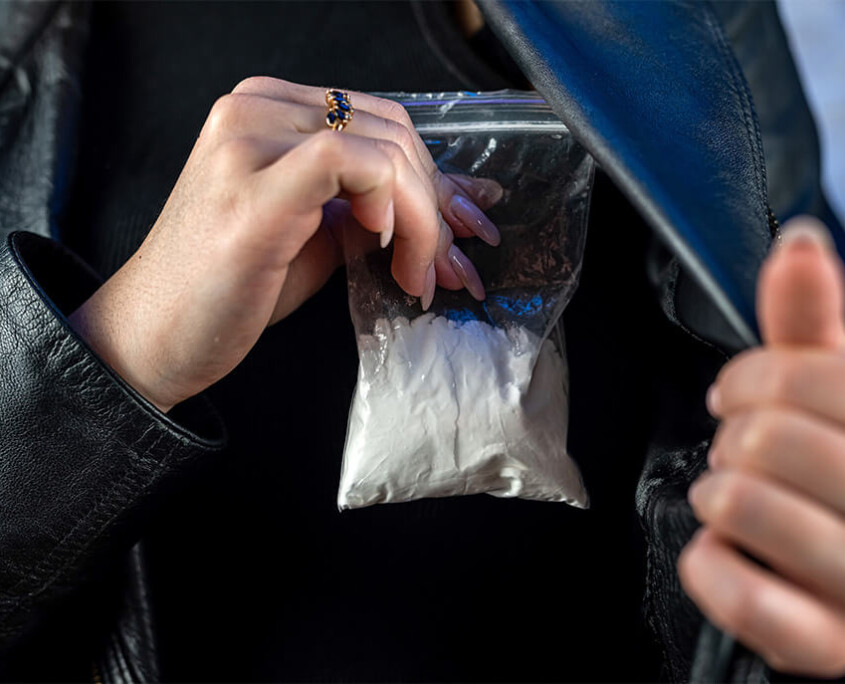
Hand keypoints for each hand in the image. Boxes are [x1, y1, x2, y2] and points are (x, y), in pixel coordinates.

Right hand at [69, 77, 501, 412]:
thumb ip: (371, 209)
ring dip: (424, 220)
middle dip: (440, 205)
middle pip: (393, 132)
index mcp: (267, 112)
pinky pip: (354, 164)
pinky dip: (393, 206)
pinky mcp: (255, 188)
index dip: (433, 179)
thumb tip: (445, 208)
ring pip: (385, 148)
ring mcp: (250, 142)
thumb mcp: (315, 237)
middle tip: (452, 266)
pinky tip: (386, 247)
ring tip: (421, 277)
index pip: (380, 125)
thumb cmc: (227, 291)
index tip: (461, 232)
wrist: (154, 337)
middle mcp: (255, 110)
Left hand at [679, 216, 844, 676]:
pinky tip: (733, 556)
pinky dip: (711, 568)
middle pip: (765, 438)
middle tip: (741, 450)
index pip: (806, 376)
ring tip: (735, 501)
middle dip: (730, 437)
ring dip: (715, 497)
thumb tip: (800, 243)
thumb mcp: (842, 394)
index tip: (738, 392)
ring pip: (742, 506)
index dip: (747, 377)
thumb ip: (814, 327)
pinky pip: (741, 597)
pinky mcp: (833, 650)